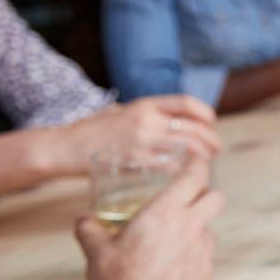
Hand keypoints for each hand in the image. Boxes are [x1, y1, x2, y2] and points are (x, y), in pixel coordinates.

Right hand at [59, 95, 219, 173]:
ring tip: (208, 163)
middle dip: (211, 140)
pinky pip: (170, 166)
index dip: (205, 113)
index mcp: (145, 104)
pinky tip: (187, 176)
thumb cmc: (91, 131)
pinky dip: (183, 171)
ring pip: (187, 147)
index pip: (187, 103)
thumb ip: (142, 115)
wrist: (63, 146)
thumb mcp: (119, 112)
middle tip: (216, 149)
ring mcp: (142, 140)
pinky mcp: (135, 160)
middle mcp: (147, 119)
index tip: (211, 123)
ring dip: (204, 157)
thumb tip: (164, 120)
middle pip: (193, 128)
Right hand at [75, 159, 223, 279]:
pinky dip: (192, 262)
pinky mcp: (207, 278)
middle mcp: (191, 228)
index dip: (199, 164)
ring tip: (171, 246)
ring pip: (209, 232)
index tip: (198, 160)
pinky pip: (204, 262)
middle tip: (191, 202)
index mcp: (166, 212)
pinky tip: (172, 274)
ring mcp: (203, 254)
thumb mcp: (96, 250)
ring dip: (196, 233)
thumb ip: (90, 228)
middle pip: (216, 198)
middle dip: (206, 196)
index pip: (195, 176)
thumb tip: (83, 220)